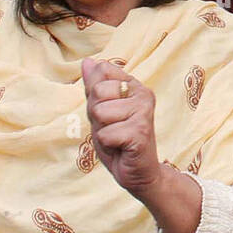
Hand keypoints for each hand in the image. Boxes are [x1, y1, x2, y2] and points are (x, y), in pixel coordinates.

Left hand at [82, 57, 163, 201]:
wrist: (139, 172)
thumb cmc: (119, 140)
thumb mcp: (102, 110)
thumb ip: (95, 86)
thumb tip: (88, 61)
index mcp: (134, 85)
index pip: (101, 72)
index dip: (95, 95)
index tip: (110, 110)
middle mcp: (143, 93)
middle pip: (97, 93)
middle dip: (97, 115)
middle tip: (113, 128)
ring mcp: (143, 111)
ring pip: (100, 113)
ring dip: (102, 131)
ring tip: (117, 138)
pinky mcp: (140, 132)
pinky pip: (105, 134)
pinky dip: (108, 145)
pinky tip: (122, 148)